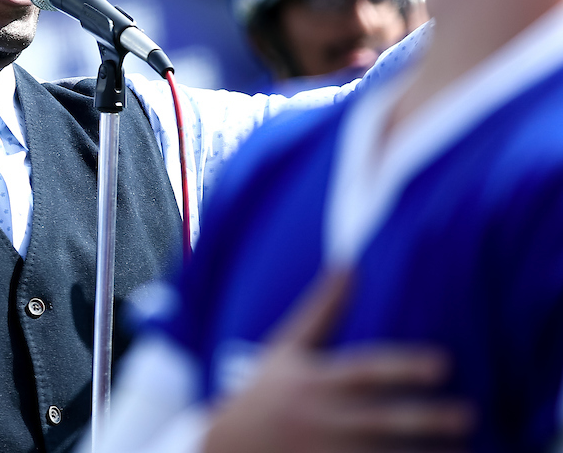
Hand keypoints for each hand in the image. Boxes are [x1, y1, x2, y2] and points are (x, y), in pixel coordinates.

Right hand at [203, 271, 472, 452]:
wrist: (227, 447)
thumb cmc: (264, 391)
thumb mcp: (286, 348)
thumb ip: (323, 310)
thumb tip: (348, 262)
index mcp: (317, 380)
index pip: (366, 371)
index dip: (405, 367)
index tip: (443, 365)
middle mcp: (325, 417)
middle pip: (383, 419)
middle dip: (425, 420)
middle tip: (468, 415)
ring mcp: (329, 452)